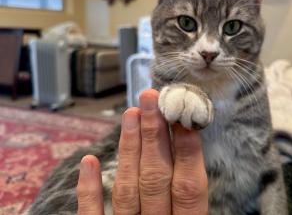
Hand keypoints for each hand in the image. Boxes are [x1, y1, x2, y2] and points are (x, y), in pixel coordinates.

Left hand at [76, 89, 207, 214]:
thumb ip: (191, 197)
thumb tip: (192, 149)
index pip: (188, 185)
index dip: (187, 150)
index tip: (184, 116)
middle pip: (155, 177)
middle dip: (154, 134)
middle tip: (151, 97)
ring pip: (127, 187)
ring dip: (130, 148)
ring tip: (131, 112)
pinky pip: (93, 214)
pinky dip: (90, 187)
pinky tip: (89, 160)